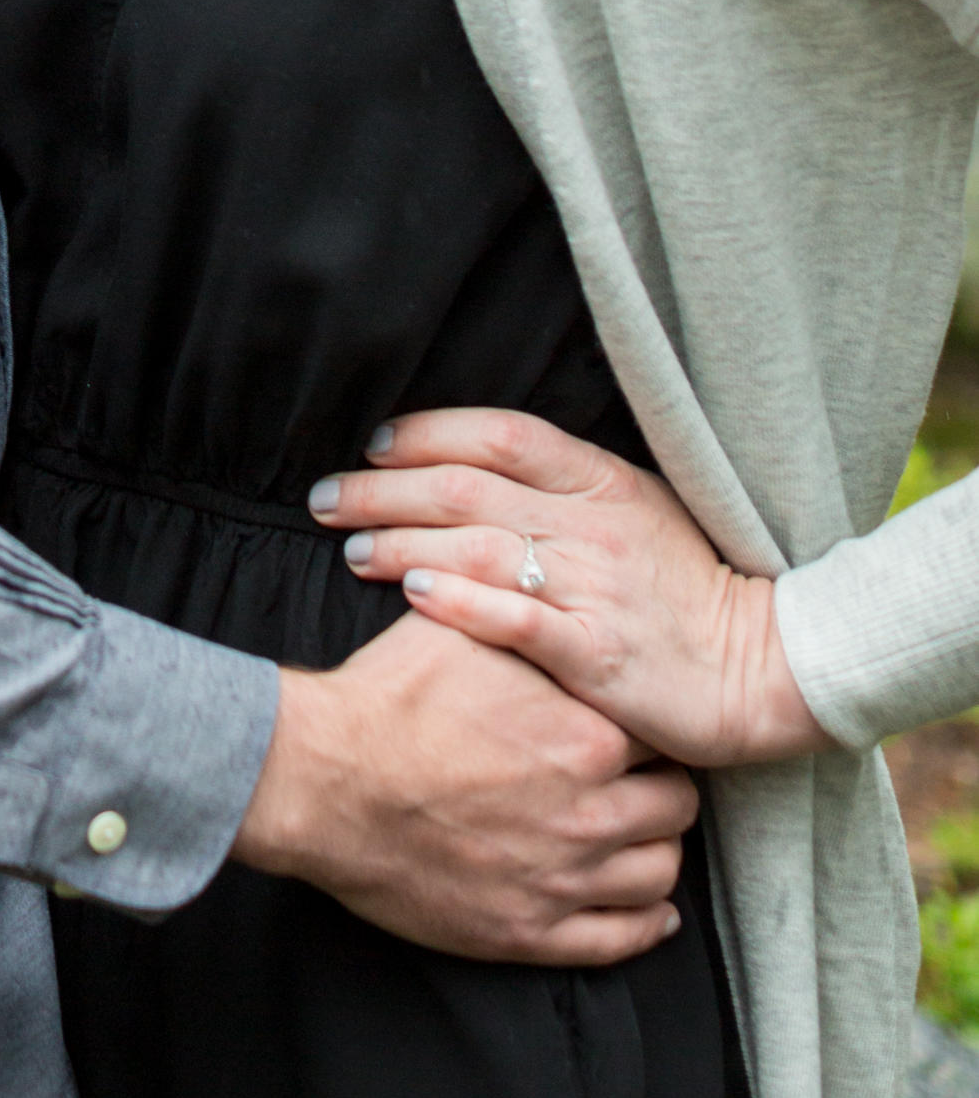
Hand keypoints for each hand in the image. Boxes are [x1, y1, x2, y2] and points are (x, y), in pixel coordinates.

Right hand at [232, 610, 696, 964]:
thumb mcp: (461, 629)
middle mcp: (591, 812)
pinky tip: (652, 911)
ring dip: (656, 850)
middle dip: (662, 786)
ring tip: (638, 833)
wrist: (323, 779)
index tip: (632, 721)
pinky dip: (647, 925)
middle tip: (639, 778)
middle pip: (676, 805)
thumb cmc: (388, 699)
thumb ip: (520, 615)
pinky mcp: (530, 931)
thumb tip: (543, 580)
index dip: (648, 722)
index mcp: (586, 735)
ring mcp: (563, 879)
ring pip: (659, 873)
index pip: (661, 733)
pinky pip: (622, 939)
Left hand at [308, 409, 831, 771]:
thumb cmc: (690, 587)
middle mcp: (591, 524)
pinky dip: (460, 603)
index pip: (499, 433)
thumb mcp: (638, 509)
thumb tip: (479, 461)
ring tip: (349, 549)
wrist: (772, 666)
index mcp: (602, 481)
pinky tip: (411, 597)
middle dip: (382, 488)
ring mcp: (595, 588)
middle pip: (466, 487)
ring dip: (402, 543)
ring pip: (477, 547)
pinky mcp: (598, 654)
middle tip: (324, 497)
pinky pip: (517, 620)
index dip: (428, 431)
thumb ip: (566, 485)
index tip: (375, 444)